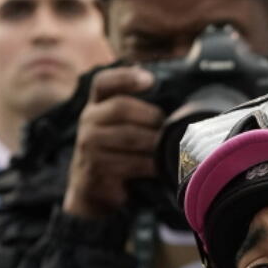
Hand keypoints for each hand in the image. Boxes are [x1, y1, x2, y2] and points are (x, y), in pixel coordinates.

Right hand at [64, 66, 163, 217]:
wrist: (94, 190)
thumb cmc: (119, 152)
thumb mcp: (124, 127)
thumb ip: (140, 110)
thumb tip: (179, 99)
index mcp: (97, 105)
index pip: (103, 82)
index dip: (125, 77)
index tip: (150, 80)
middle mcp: (88, 120)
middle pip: (120, 107)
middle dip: (150, 116)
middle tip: (167, 127)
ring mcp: (88, 145)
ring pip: (129, 136)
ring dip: (154, 143)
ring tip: (168, 148)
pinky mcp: (94, 169)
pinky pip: (130, 164)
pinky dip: (150, 165)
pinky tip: (159, 168)